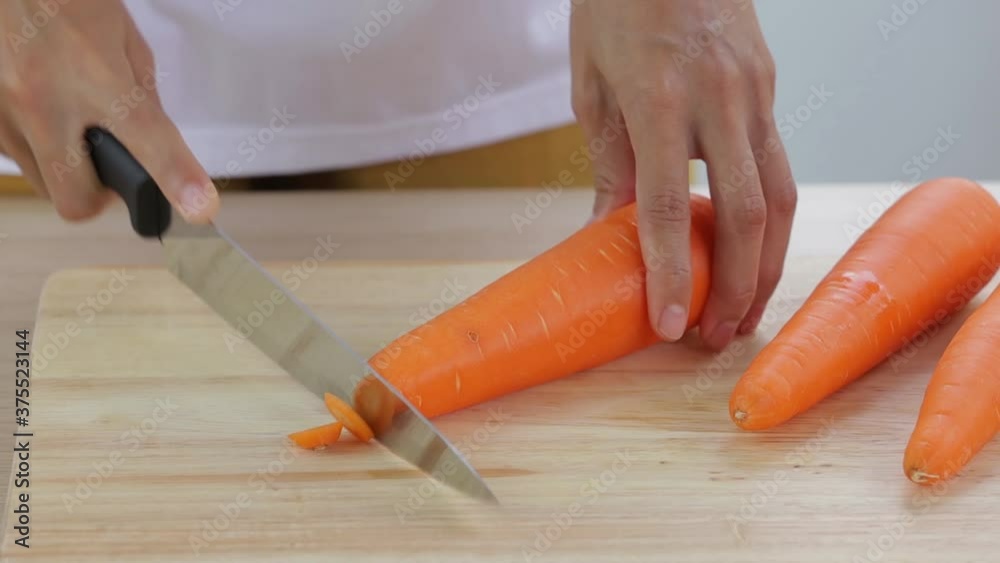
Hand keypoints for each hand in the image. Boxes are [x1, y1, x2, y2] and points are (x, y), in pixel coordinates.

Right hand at [0, 0, 216, 222]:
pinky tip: (45, 110)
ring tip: (74, 123)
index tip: (200, 208)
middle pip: (76, 198)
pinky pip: (17, 155)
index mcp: (94, 76)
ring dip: (66, 167)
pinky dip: (37, 145)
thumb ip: (144, 98)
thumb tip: (157, 147)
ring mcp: (2, 112)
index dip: (177, 179)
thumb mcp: (123, 38)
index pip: (148, 141)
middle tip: (112, 165)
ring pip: (44, 182)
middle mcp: (41, 100)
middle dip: (98, 193)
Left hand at [570, 0, 796, 349]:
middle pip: (746, 214)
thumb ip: (610, 161)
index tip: (668, 326)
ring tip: (743, 310)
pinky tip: (752, 249)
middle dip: (736, 286)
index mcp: (662, 98)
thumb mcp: (593, 83)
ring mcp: (756, 92)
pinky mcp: (770, 88)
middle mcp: (721, 99)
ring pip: (780, 195)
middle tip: (712, 336)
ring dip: (767, 263)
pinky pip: (779, 165)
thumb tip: (610, 231)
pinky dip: (768, 218)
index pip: (672, 207)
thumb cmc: (617, 3)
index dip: (671, 274)